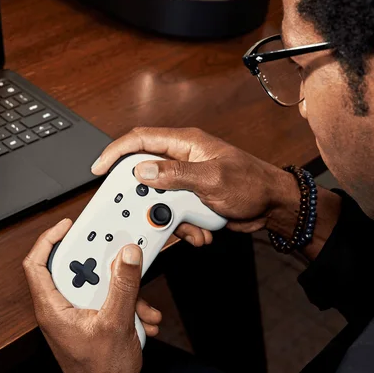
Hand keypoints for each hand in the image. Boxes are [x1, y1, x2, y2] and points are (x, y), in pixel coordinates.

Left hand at [23, 218, 161, 372]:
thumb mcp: (116, 323)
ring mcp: (77, 319)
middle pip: (76, 271)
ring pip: (97, 288)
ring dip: (122, 292)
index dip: (48, 239)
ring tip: (138, 304)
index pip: (36, 264)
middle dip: (103, 268)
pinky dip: (127, 308)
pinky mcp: (93, 325)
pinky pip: (109, 304)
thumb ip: (122, 285)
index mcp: (52, 308)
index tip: (67, 225)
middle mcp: (60, 311)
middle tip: (117, 258)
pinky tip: (141, 320)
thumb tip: (125, 255)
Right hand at [91, 127, 300, 243]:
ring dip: (169, 218)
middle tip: (145, 212)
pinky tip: (201, 232)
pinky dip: (183, 227)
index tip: (99, 167)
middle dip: (146, 198)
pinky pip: (174, 214)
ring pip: (159, 200)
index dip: (116, 151)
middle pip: (145, 174)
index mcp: (186, 144)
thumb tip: (143, 170)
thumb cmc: (252, 184)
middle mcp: (183, 159)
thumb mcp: (212, 179)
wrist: (274, 207)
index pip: (141, 139)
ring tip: (188, 226)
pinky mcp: (192, 200)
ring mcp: (187, 181)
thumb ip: (176, 174)